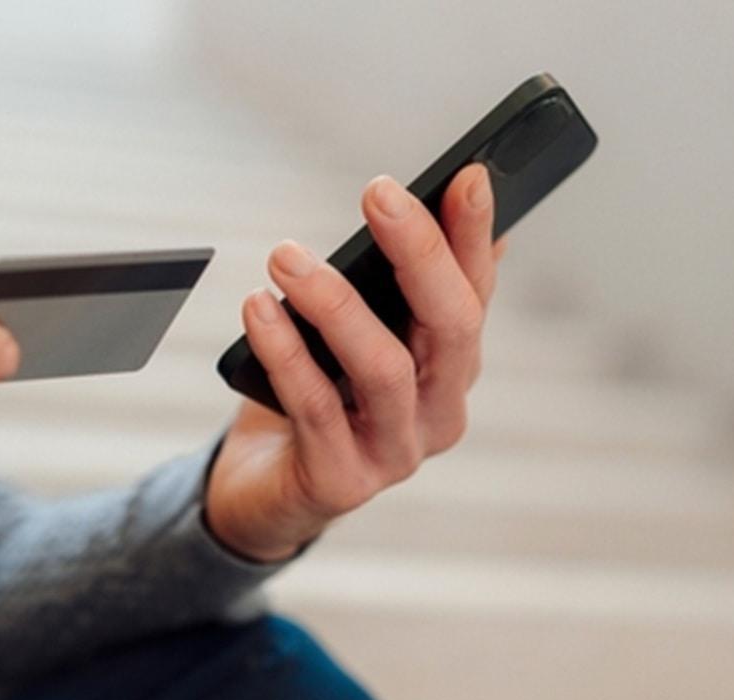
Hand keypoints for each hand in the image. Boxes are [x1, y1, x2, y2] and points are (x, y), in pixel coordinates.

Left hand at [205, 165, 503, 561]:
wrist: (267, 491)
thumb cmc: (317, 397)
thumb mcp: (360, 333)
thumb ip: (400, 283)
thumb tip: (451, 197)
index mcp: (453, 369)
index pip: (475, 292)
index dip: (473, 235)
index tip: (467, 174)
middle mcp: (439, 413)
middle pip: (450, 327)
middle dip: (420, 253)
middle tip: (378, 192)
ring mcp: (395, 454)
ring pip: (385, 369)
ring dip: (335, 303)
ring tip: (286, 255)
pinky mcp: (342, 482)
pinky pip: (316, 408)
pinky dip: (286, 353)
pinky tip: (258, 309)